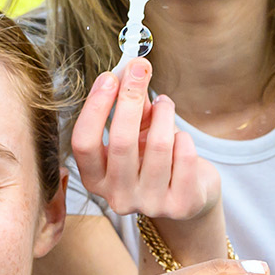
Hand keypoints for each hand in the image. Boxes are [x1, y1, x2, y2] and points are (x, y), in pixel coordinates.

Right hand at [72, 58, 221, 224]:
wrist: (189, 193)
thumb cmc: (154, 157)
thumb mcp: (136, 133)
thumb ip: (130, 105)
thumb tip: (132, 68)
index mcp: (95, 178)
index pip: (84, 143)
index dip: (95, 107)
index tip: (110, 76)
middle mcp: (117, 197)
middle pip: (120, 142)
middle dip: (131, 98)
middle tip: (140, 69)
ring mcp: (149, 204)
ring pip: (158, 146)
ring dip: (164, 114)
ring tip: (165, 104)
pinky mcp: (181, 206)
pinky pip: (185, 157)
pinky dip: (185, 138)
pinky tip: (182, 138)